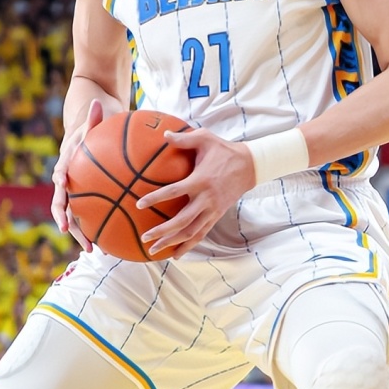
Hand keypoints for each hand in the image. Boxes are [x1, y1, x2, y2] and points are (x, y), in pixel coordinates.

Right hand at [49, 100, 102, 251]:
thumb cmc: (94, 121)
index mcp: (67, 161)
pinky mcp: (88, 192)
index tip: (62, 200)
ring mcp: (77, 188)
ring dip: (82, 232)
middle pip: (63, 204)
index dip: (60, 187)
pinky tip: (113, 241)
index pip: (60, 175)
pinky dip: (100, 225)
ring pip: (76, 214)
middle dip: (67, 222)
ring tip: (95, 249)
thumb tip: (97, 102)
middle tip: (73, 236)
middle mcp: (68, 178)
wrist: (90, 124)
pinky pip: (92, 212)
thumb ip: (95, 117)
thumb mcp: (95, 118)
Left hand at [134, 128, 255, 258]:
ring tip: (153, 250)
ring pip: (191, 232)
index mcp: (200, 180)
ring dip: (172, 243)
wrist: (249, 166)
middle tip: (145, 237)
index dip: (156, 198)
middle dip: (162, 231)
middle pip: (182, 221)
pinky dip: (188, 245)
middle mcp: (206, 199)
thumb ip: (184, 138)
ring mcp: (212, 210)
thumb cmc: (224, 149)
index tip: (139, 204)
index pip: (174, 191)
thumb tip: (164, 134)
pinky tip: (175, 254)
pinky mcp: (217, 215)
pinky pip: (201, 234)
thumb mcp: (205, 138)